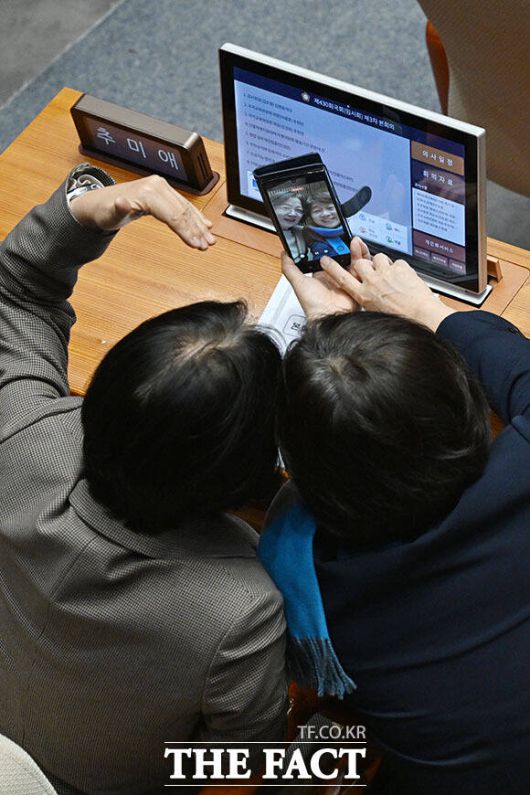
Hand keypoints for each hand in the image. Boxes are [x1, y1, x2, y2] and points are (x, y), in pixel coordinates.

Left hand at [70, 175, 215, 249]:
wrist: (100, 203)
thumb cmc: (104, 210)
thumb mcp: (109, 214)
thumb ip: (118, 209)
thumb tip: (122, 203)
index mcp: (149, 192)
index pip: (174, 215)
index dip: (186, 232)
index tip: (196, 245)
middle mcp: (157, 187)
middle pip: (183, 211)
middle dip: (196, 230)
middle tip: (206, 246)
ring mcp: (161, 188)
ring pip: (186, 208)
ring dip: (199, 225)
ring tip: (209, 240)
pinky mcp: (162, 192)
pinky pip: (182, 205)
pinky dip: (194, 216)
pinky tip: (205, 224)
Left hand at [281, 237, 369, 318]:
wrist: (328, 316)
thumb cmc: (313, 304)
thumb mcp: (298, 283)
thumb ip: (290, 268)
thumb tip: (284, 254)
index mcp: (321, 276)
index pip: (326, 257)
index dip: (329, 246)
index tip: (330, 236)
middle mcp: (334, 278)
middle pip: (341, 257)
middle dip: (344, 247)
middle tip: (344, 237)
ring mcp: (346, 280)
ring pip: (353, 261)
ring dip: (354, 250)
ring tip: (353, 242)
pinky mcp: (356, 283)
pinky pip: (361, 269)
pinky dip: (362, 259)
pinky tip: (360, 250)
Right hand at [320, 252, 454, 330]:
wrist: (422, 314)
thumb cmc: (401, 317)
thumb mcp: (375, 312)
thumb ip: (368, 298)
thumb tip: (368, 292)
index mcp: (363, 295)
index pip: (342, 278)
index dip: (332, 268)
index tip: (325, 261)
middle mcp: (373, 282)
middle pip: (359, 263)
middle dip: (364, 263)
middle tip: (371, 270)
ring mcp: (386, 273)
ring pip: (378, 258)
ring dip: (382, 263)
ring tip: (390, 275)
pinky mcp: (400, 267)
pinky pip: (396, 261)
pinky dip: (399, 267)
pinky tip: (403, 277)